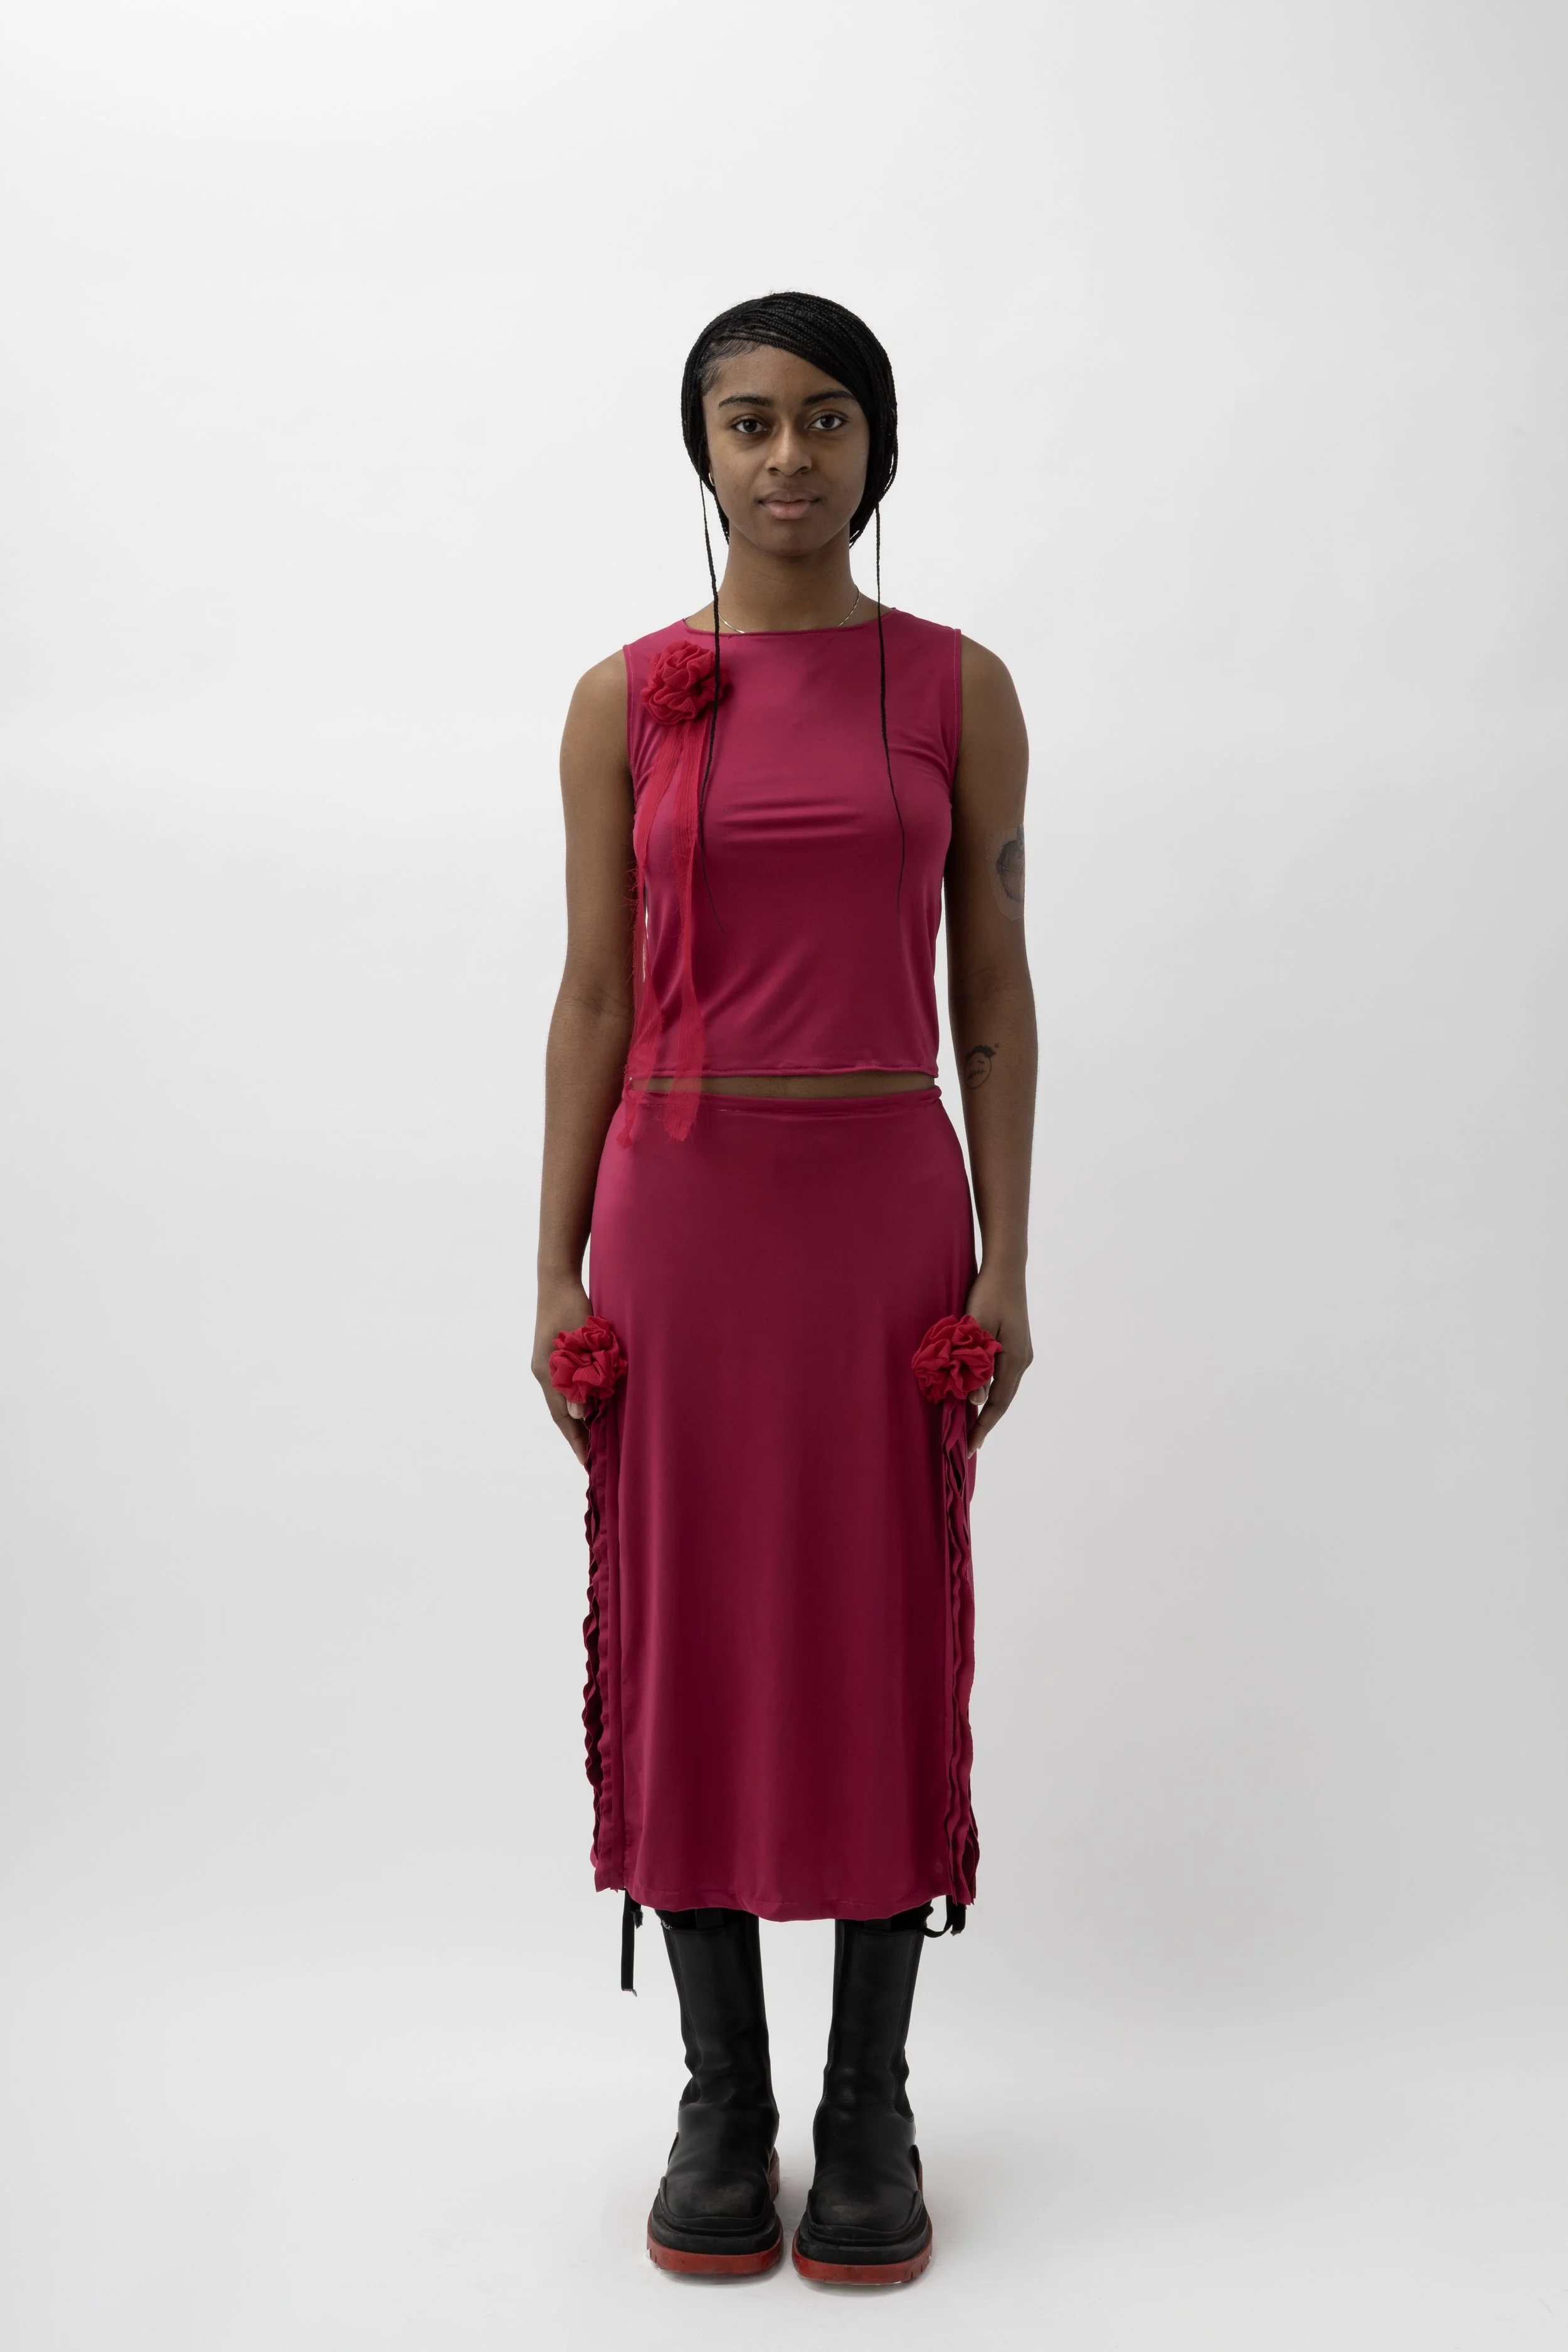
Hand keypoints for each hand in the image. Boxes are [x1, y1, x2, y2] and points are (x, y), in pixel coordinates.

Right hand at [532, 1275, 592, 1466]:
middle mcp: (543, 1372)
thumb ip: (581, 1380)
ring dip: (576, 1419)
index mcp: (548, 1373)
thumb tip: (579, 1415)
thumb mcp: (580, 1345)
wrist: (557, 1281)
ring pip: (562, 1399)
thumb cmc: (574, 1308)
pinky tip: (587, 1405)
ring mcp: (545, 1364)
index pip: (563, 1417)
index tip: (586, 1463)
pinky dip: (576, 1400)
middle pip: (560, 1412)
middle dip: (576, 1436)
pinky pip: (563, 1386)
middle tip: (591, 1459)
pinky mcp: (552, 1355)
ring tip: (592, 1439)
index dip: (576, 1440)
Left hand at [962, 1266, 1032, 1457]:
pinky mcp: (1014, 1343)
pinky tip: (975, 1393)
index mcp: (1015, 1359)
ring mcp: (1020, 1352)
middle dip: (985, 1421)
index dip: (983, 1426)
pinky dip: (987, 1388)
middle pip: (1003, 1400)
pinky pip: (1000, 1374)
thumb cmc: (989, 1294)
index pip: (998, 1403)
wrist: (1005, 1267)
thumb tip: (974, 1400)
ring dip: (985, 1405)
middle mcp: (1022, 1359)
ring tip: (967, 1423)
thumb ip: (977, 1366)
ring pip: (1002, 1387)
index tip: (971, 1447)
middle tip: (967, 1442)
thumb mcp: (979, 1329)